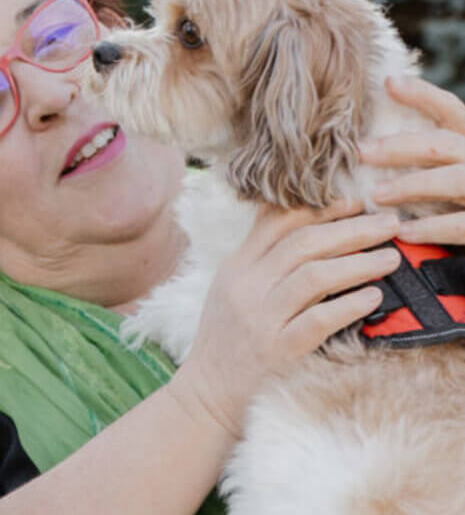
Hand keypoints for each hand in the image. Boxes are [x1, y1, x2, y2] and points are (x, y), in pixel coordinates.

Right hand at [169, 199, 399, 439]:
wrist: (206, 395)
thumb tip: (305, 225)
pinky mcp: (278, 351)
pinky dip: (348, 305)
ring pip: (314, 276)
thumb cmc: (225, 339)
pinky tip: (373, 297)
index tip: (354, 202)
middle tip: (388, 223)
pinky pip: (318, 321)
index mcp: (238, 265)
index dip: (320, 208)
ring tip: (390, 257)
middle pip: (304, 242)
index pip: (279, 221)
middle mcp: (248, 285)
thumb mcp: (231, 287)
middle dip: (351, 229)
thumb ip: (260, 256)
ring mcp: (262, 318)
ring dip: (358, 263)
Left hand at [361, 76, 464, 244]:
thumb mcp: (454, 158)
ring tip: (375, 194)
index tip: (388, 83)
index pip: (449, 108)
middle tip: (360, 151)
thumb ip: (429, 147)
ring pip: (450, 181)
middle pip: (440, 144)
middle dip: (398, 147)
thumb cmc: (462, 189)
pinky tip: (403, 231)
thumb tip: (378, 124)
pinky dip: (430, 228)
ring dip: (409, 186)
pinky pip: (460, 226)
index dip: (421, 94)